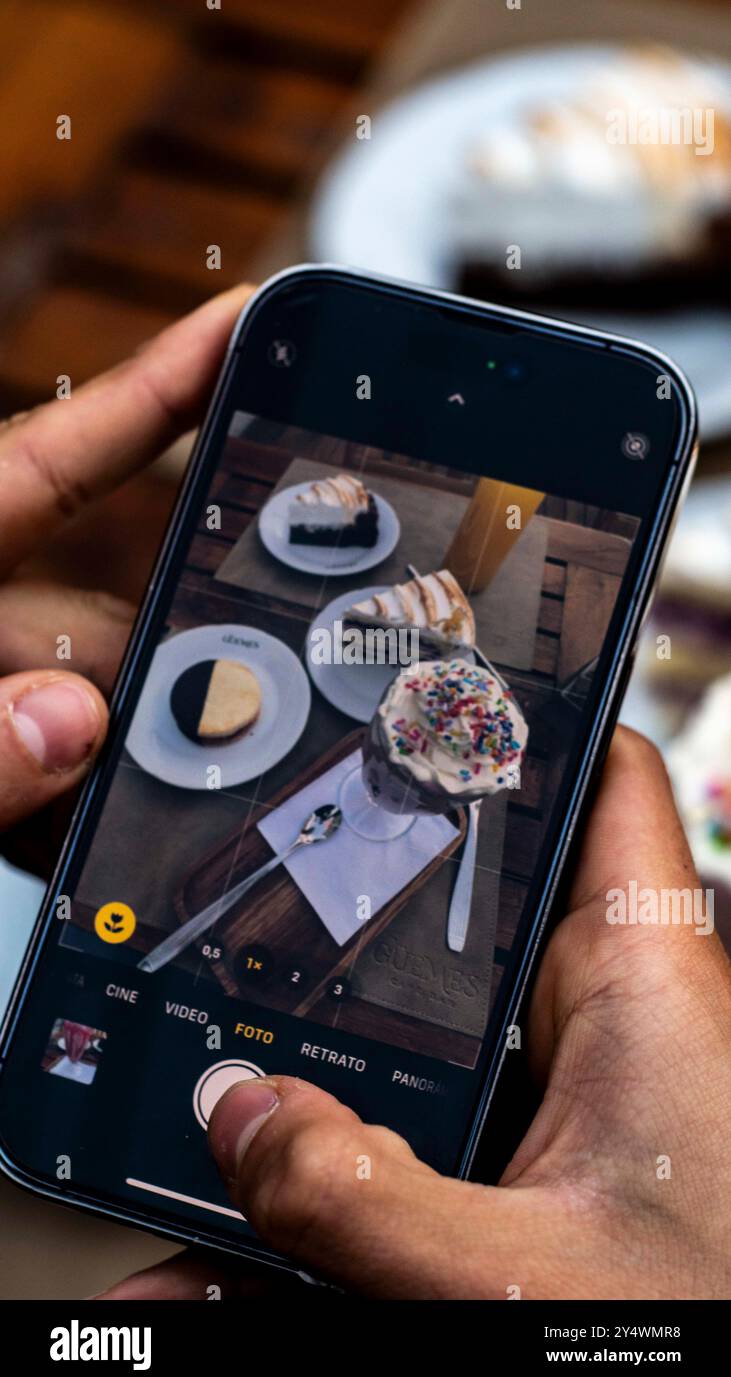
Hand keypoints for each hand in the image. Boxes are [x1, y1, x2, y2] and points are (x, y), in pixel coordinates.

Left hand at [0, 285, 251, 872]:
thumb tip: (68, 724)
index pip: (45, 460)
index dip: (153, 389)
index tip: (240, 330)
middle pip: (80, 613)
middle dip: (167, 653)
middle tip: (255, 691)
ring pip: (63, 718)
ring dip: (115, 763)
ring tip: (178, 807)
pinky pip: (27, 783)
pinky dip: (64, 821)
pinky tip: (92, 865)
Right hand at [102, 727, 730, 1299]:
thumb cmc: (714, 1322)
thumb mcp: (525, 1274)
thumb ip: (370, 1198)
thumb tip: (239, 1119)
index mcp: (645, 986)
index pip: (600, 780)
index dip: (525, 713)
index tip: (424, 680)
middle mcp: (610, 1023)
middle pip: (473, 904)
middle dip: (362, 900)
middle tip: (247, 887)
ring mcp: (571, 1096)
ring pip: (430, 1035)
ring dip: (335, 1065)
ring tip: (224, 1083)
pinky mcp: (543, 1164)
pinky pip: (423, 1136)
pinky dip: (348, 1163)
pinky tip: (256, 1214)